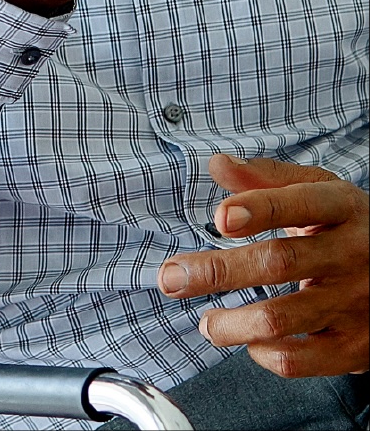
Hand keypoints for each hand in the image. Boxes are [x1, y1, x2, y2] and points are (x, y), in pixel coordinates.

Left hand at [157, 154, 369, 377]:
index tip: (220, 218)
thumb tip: (217, 164)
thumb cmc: (347, 225)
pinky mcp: (357, 346)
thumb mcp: (318, 190)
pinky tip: (248, 343)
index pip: (298, 204)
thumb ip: (265, 178)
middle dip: (216, 271)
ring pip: (281, 318)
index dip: (258, 210)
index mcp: (341, 207)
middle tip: (170, 278)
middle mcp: (352, 253)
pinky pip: (300, 359)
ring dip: (230, 324)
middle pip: (277, 262)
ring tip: (205, 323)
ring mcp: (356, 302)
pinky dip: (264, 353)